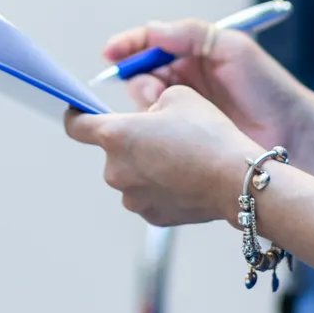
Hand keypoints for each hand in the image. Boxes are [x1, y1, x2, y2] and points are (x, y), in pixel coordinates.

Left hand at [64, 86, 256, 226]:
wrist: (237, 180)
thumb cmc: (209, 135)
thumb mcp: (179, 96)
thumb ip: (152, 102)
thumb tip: (148, 119)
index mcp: (116, 136)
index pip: (76, 125)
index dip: (76, 115)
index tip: (79, 112)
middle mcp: (115, 170)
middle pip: (114, 151)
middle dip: (133, 141)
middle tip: (166, 135)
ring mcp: (133, 198)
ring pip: (133, 174)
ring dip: (148, 165)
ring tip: (183, 159)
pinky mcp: (152, 216)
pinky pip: (149, 195)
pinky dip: (162, 186)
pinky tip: (187, 179)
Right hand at [100, 19, 310, 152]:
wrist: (291, 133)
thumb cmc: (266, 86)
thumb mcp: (232, 46)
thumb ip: (191, 33)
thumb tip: (151, 29)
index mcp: (194, 53)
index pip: (149, 44)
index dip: (127, 47)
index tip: (110, 54)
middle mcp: (184, 79)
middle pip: (141, 74)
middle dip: (137, 79)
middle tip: (153, 92)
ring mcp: (184, 108)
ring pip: (145, 103)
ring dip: (146, 105)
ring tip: (165, 111)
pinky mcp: (184, 137)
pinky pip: (155, 130)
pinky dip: (151, 128)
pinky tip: (162, 131)